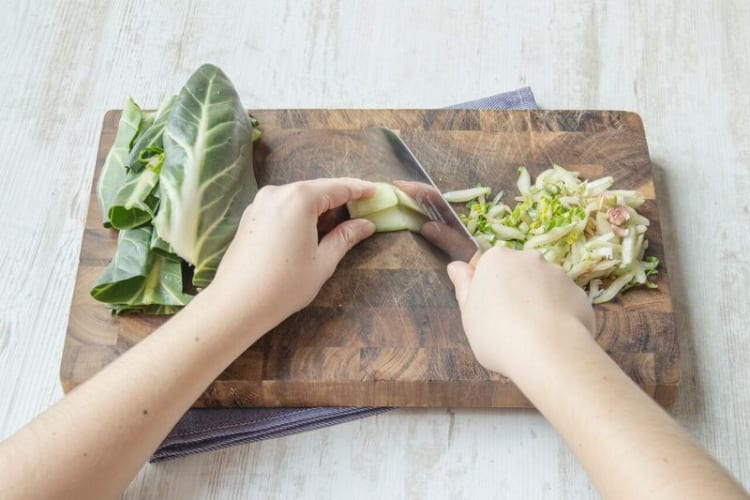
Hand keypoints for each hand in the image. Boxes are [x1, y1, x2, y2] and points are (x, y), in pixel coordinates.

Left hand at [209, 178, 375, 328]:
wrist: (237, 304)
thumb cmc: (284, 285)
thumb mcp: (323, 261)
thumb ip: (345, 237)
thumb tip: (366, 225)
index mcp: (299, 198)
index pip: (338, 187)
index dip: (360, 190)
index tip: (377, 192)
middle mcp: (277, 192)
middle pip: (317, 190)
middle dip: (340, 199)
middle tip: (362, 212)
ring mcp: (260, 203)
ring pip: (299, 198)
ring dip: (319, 208)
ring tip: (339, 225)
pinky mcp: (250, 216)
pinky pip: (283, 207)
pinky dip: (300, 214)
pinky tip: (311, 231)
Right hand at [446, 246, 594, 377]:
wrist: (547, 351)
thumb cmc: (496, 332)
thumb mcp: (468, 313)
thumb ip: (463, 286)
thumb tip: (456, 265)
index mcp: (497, 259)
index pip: (489, 267)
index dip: (488, 290)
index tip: (488, 312)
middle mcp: (529, 258)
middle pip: (518, 273)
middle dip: (516, 292)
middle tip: (510, 324)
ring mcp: (558, 274)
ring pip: (543, 287)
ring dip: (538, 303)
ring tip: (534, 335)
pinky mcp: (579, 293)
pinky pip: (564, 303)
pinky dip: (559, 316)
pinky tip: (553, 338)